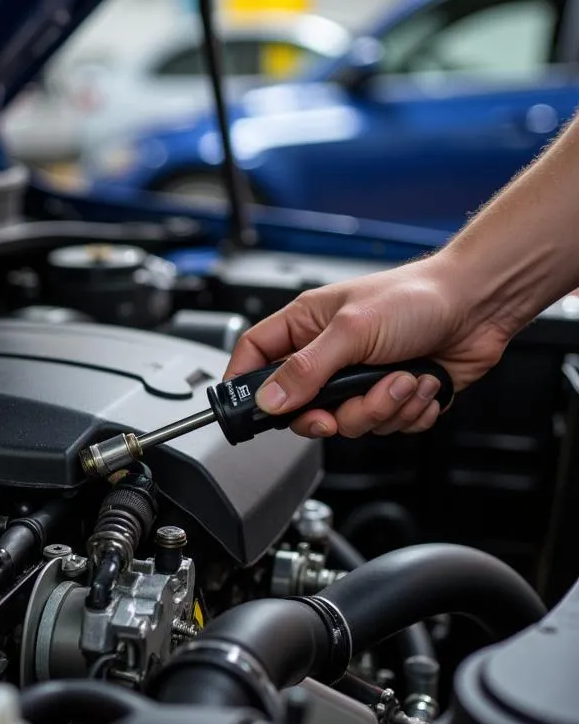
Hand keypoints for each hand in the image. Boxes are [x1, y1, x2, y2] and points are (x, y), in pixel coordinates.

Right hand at [224, 256, 513, 437]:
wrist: (480, 304)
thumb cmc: (418, 297)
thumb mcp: (352, 330)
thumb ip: (306, 369)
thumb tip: (271, 399)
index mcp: (307, 326)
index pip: (255, 357)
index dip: (244, 385)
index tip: (248, 411)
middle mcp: (330, 355)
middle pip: (302, 407)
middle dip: (331, 414)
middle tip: (339, 411)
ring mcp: (360, 379)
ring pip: (348, 422)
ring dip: (382, 408)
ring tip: (402, 378)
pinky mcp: (392, 396)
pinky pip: (387, 427)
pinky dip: (409, 412)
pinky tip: (420, 383)